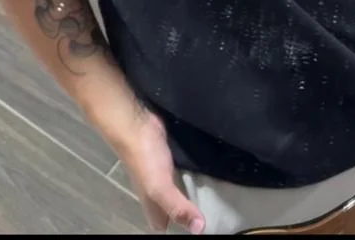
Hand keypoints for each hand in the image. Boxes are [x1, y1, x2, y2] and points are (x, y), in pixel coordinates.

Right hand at [116, 110, 204, 233]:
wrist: (136, 126)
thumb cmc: (145, 160)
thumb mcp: (160, 187)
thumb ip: (178, 207)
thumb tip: (200, 228)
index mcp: (153, 208)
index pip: (168, 227)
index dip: (182, 228)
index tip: (206, 222)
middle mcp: (157, 196)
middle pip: (174, 210)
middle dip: (191, 211)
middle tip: (216, 206)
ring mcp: (162, 177)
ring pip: (180, 191)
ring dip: (193, 193)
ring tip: (218, 191)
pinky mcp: (169, 161)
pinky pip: (183, 173)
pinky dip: (193, 174)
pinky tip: (206, 171)